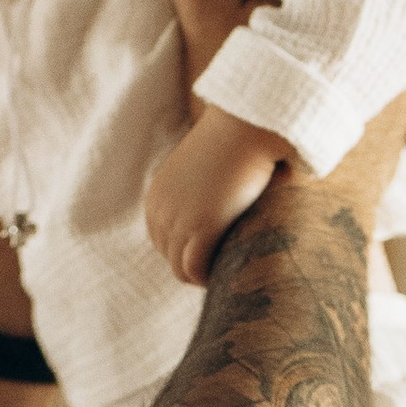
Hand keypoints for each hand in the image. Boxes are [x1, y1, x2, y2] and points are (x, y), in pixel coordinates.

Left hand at [144, 106, 286, 286]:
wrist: (248, 127)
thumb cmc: (236, 143)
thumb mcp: (206, 168)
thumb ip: (203, 190)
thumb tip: (223, 203)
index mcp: (158, 197)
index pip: (162, 242)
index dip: (188, 252)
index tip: (215, 255)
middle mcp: (160, 210)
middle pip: (170, 257)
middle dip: (195, 265)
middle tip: (226, 266)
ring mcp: (178, 220)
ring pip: (180, 269)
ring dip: (203, 276)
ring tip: (230, 272)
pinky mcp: (200, 228)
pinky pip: (194, 270)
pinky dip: (209, 278)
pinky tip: (229, 273)